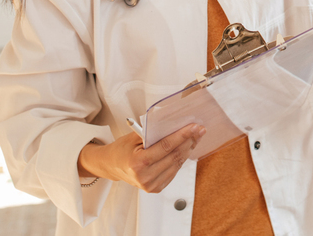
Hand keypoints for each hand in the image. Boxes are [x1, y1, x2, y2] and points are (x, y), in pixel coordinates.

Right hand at [78, 123, 205, 192]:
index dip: (183, 135)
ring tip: (195, 137)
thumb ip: (154, 132)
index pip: (167, 147)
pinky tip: (186, 148)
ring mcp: (151, 185)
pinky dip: (181, 159)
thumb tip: (177, 124)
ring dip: (188, 149)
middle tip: (200, 129)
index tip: (195, 127)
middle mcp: (145, 177)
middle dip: (189, 141)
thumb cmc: (122, 149)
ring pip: (177, 164)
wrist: (112, 166)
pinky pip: (174, 171)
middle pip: (175, 156)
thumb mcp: (135, 136)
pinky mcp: (156, 188)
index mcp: (138, 163)